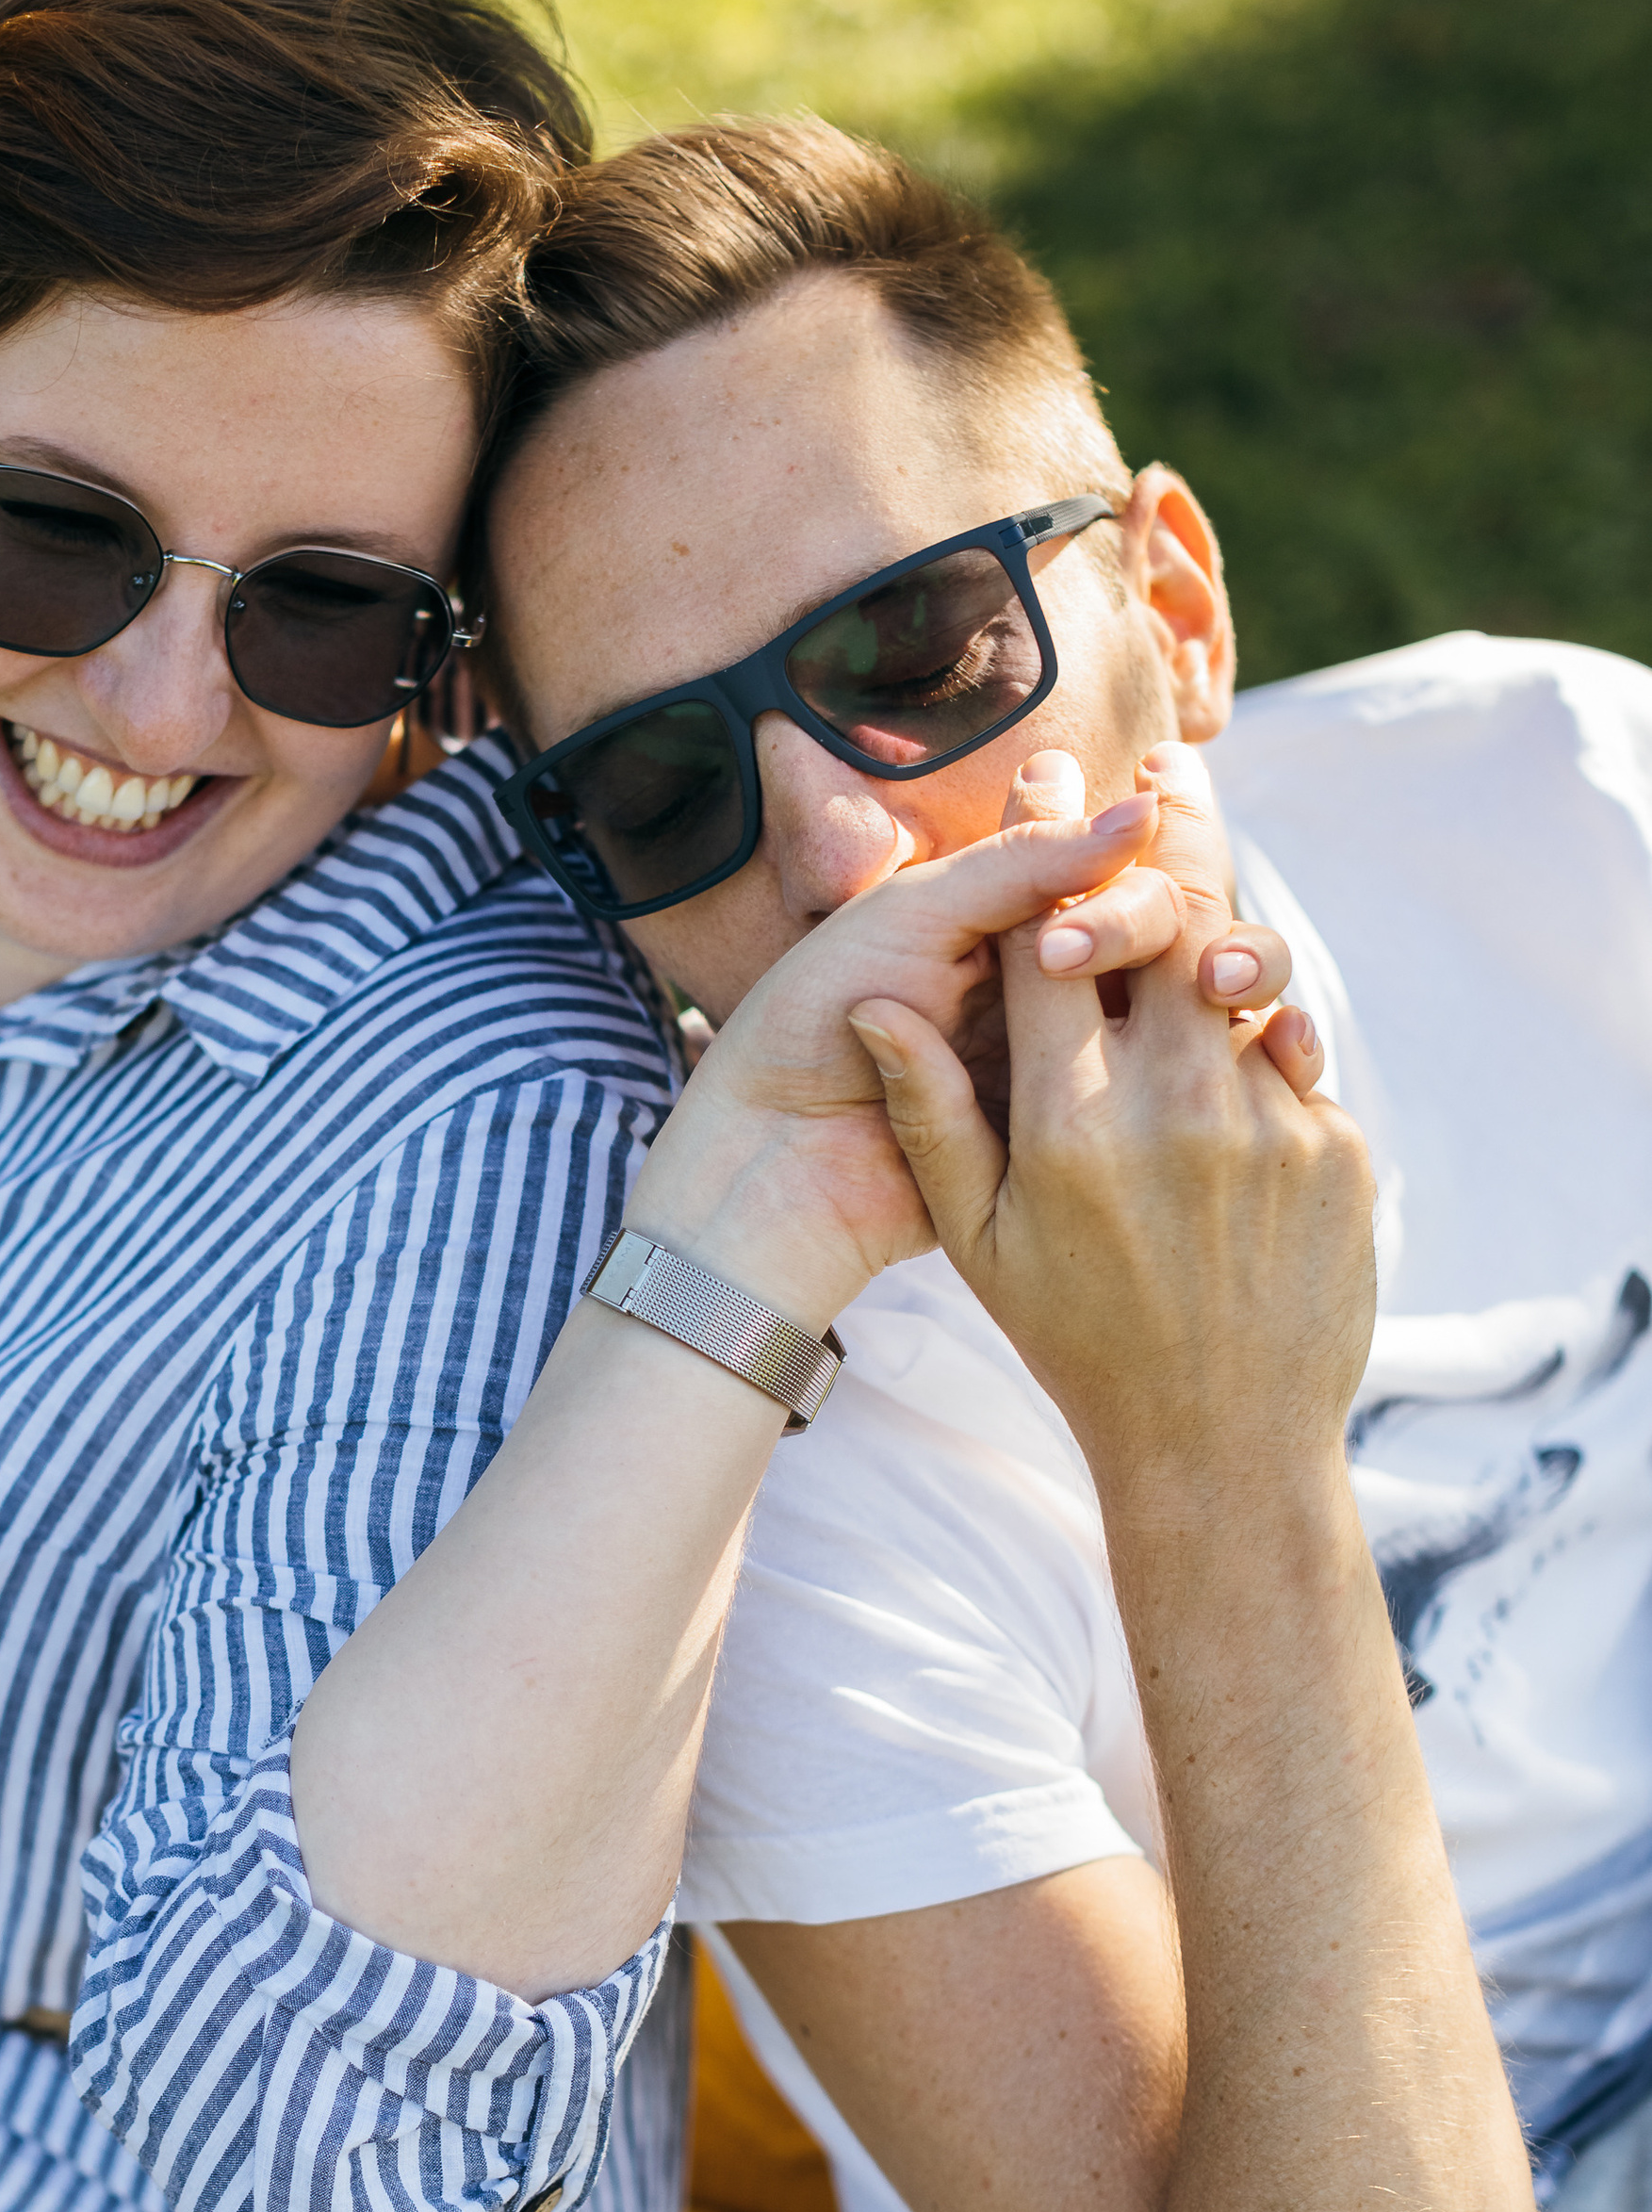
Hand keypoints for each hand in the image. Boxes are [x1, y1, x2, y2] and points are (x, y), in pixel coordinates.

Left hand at [623, 761, 1198, 1325]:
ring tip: (1184, 983)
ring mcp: (1058, 1063)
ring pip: (1155, 1015)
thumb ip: (1025, 864)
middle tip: (1102, 953)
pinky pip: (1138, 1103)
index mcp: (1000, 922)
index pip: (1101, 872)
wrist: (774, 1160)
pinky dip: (1171, 1073)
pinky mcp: (1063, 1137)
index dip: (1130, 860)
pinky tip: (1202, 1046)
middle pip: (1142, 938)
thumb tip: (1145, 814)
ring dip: (1177, 993)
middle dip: (1145, 925)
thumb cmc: (814, 1021)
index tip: (1149, 845)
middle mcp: (1039, 985)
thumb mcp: (915, 915)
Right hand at [846, 744, 1374, 1498]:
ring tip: (1199, 870)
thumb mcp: (975, 1241)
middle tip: (1161, 770)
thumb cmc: (1077, 1342)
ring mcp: (1264, 1126)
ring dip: (1216, 915)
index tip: (1041, 775)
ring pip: (1241, 969)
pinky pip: (1292, 1053)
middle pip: (1169, 917)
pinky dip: (1259, 1032)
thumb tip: (877, 1009)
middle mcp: (1171, 1110)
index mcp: (1066, 1127)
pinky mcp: (1333, 1148)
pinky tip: (1232, 1038)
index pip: (1050, 938)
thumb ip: (933, 1114)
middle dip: (1158, 834)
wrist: (1220, 1442)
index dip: (1042, 846)